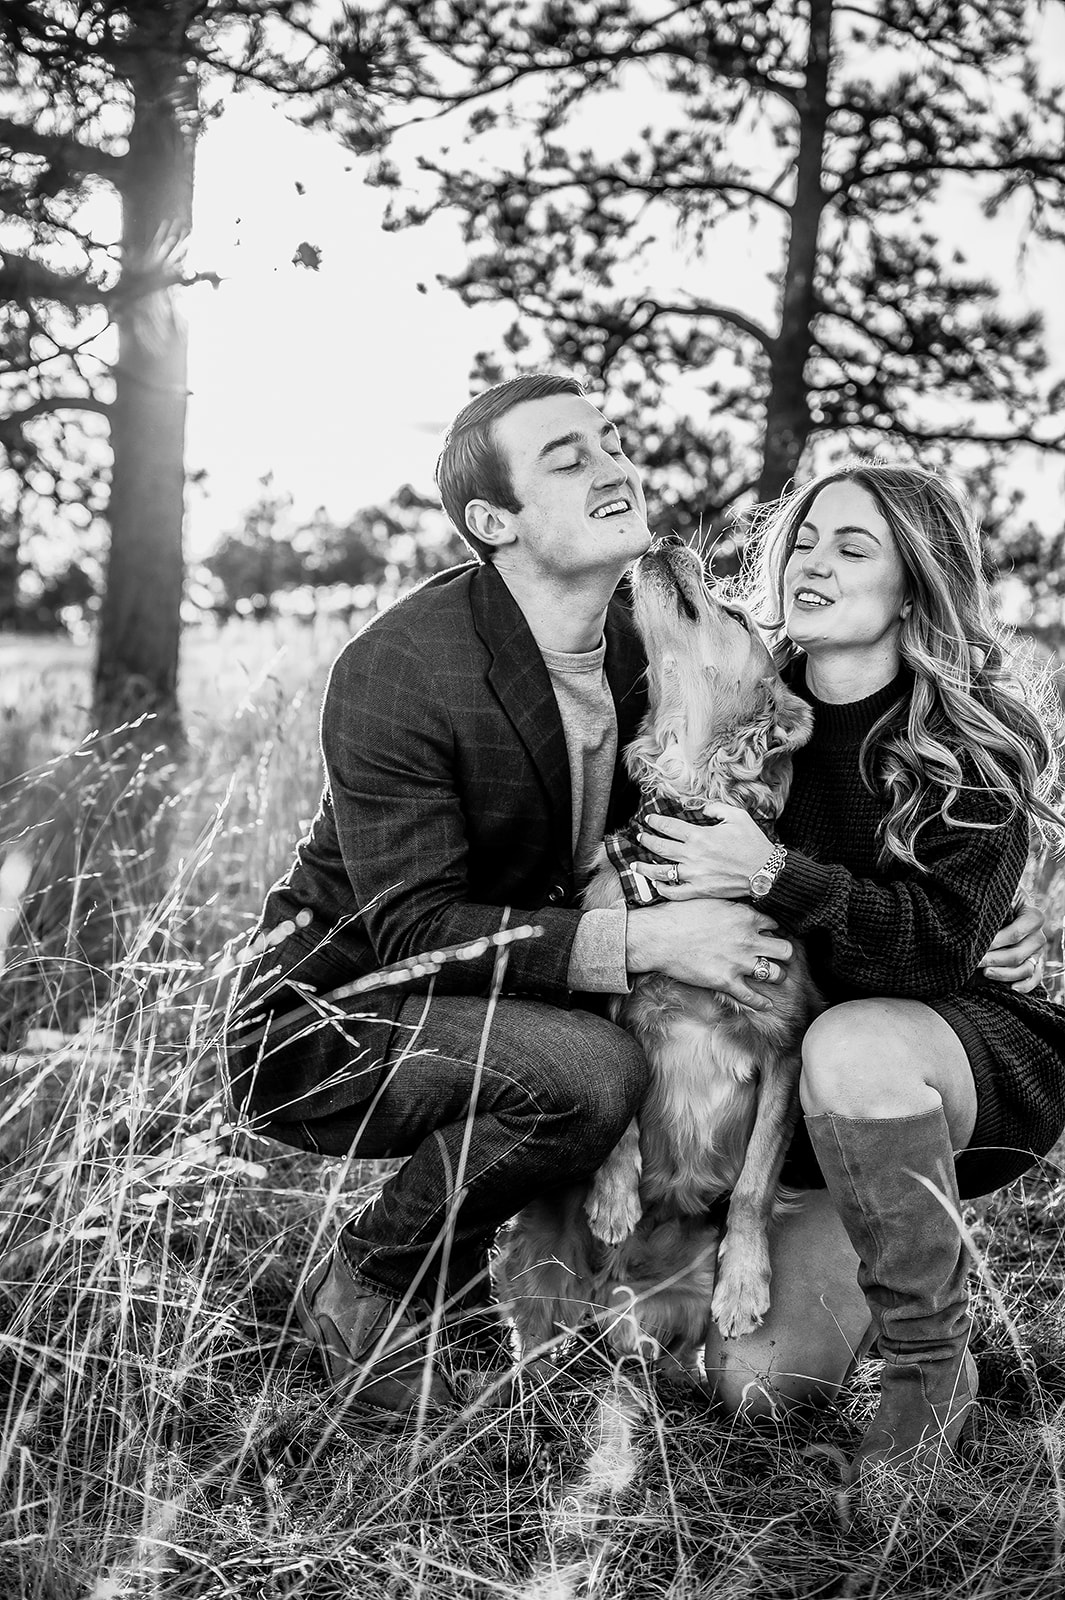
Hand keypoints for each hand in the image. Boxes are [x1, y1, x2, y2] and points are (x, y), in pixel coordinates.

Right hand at [626, 897, 792, 1011]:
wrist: (658, 936)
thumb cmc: (679, 915)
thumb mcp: (712, 900)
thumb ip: (733, 906)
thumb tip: (744, 908)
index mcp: (746, 917)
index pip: (775, 924)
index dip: (772, 930)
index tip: (768, 934)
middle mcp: (748, 940)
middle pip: (786, 950)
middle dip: (784, 954)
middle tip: (779, 956)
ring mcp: (739, 962)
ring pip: (776, 974)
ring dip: (776, 975)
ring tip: (773, 975)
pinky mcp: (726, 981)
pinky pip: (753, 997)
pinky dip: (762, 1002)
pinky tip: (766, 1004)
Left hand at [633, 803, 775, 899]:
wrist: (766, 872)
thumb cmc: (753, 843)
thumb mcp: (737, 816)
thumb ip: (716, 808)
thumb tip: (701, 808)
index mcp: (700, 836)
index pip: (669, 827)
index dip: (655, 822)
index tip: (648, 819)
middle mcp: (693, 856)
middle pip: (660, 847)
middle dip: (646, 840)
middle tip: (640, 837)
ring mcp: (694, 875)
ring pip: (661, 872)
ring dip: (645, 867)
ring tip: (635, 865)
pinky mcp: (700, 891)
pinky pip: (675, 892)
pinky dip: (663, 889)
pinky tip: (656, 885)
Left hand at [979, 898, 1049, 992]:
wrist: (1003, 907)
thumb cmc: (998, 901)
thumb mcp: (998, 897)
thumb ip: (994, 905)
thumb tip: (977, 920)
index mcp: (1033, 916)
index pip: (1017, 932)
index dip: (998, 940)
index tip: (979, 943)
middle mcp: (1038, 935)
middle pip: (1018, 953)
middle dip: (994, 959)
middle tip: (974, 959)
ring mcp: (1037, 952)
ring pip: (1025, 968)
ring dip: (1004, 973)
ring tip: (984, 971)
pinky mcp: (1034, 963)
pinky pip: (1034, 978)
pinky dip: (1025, 985)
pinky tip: (1012, 988)